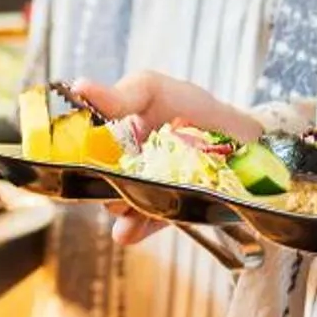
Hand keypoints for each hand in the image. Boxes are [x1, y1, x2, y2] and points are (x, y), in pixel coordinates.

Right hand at [76, 72, 265, 246]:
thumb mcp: (152, 89)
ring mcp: (141, 191)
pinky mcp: (163, 213)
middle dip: (98, 187)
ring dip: (118, 210)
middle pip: (95, 182)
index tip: (74, 157)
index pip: (80, 151)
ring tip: (124, 210)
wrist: (242, 137)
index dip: (74, 156)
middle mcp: (120, 166)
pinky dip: (134, 229)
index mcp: (110, 136)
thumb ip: (119, 94)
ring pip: (116, 206)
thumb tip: (79, 86)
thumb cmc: (192, 107)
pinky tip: (129, 230)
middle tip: (109, 182)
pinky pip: (142, 226)